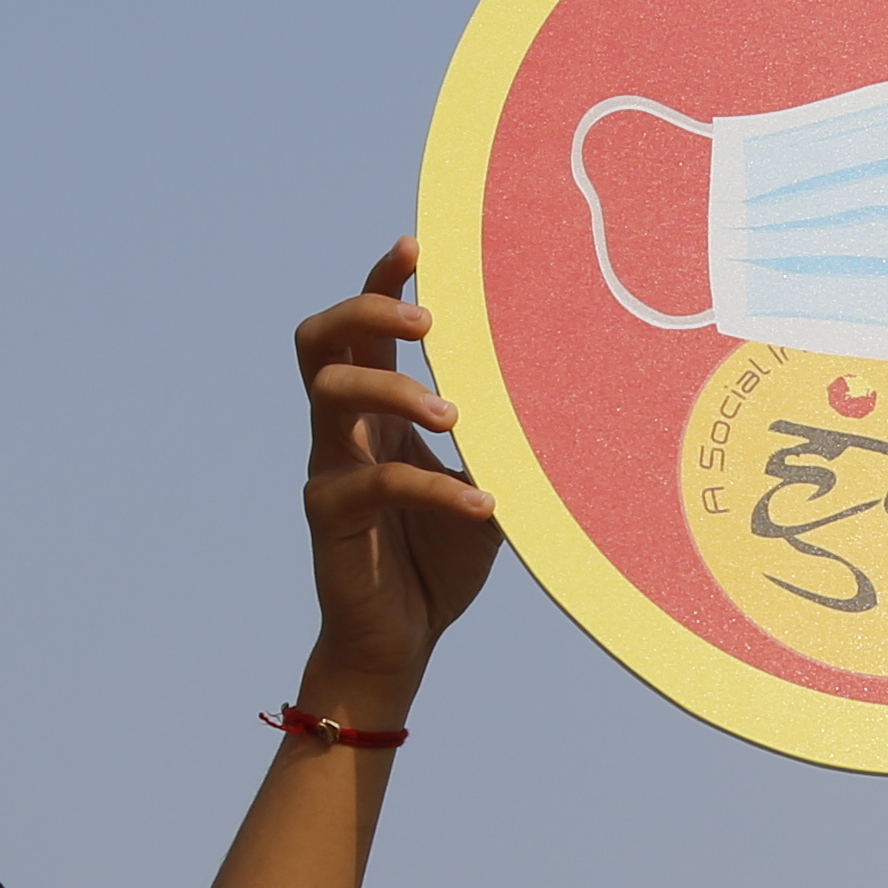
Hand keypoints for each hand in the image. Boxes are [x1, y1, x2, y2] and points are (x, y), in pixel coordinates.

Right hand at [296, 241, 501, 714]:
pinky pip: (374, 481)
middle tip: (426, 318)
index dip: (381, 280)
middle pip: (319, 338)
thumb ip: (502, 438)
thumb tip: (568, 391)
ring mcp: (329, 467)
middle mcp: (342, 428)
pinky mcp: (329, 515)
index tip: (420, 246)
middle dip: (367, 308)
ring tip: (456, 413)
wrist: (399, 641)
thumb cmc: (441, 557)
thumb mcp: (485, 482)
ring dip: (396, 387)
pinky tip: (483, 505)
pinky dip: (434, 486)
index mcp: (375, 409)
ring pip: (331, 392)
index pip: (361, 326)